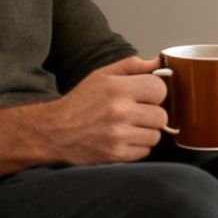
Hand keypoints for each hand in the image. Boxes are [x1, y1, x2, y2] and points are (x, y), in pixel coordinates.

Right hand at [39, 55, 170, 164]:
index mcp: (117, 88)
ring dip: (146, 132)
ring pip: (156, 136)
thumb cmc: (80, 102)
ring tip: (129, 126)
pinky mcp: (116, 155)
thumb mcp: (101, 76)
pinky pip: (145, 151)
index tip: (146, 95)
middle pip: (161, 116)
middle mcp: (119, 111)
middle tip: (137, 113)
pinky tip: (123, 139)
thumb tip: (157, 62)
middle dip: (152, 114)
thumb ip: (131, 66)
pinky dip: (138, 146)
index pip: (160, 89)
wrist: (55, 131)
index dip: (155, 92)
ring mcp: (118, 135)